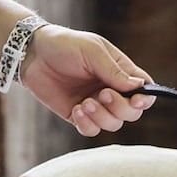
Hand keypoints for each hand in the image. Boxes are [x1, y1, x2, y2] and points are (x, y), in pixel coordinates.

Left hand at [20, 25, 155, 135]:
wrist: (32, 55)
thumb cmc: (65, 46)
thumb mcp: (92, 51)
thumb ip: (115, 70)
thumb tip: (138, 88)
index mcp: (120, 71)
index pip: (144, 90)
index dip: (144, 99)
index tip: (136, 99)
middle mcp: (111, 90)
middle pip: (132, 113)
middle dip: (120, 108)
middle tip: (101, 94)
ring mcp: (96, 104)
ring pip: (113, 124)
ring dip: (101, 116)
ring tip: (83, 103)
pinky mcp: (78, 115)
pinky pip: (92, 130)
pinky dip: (87, 124)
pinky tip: (75, 109)